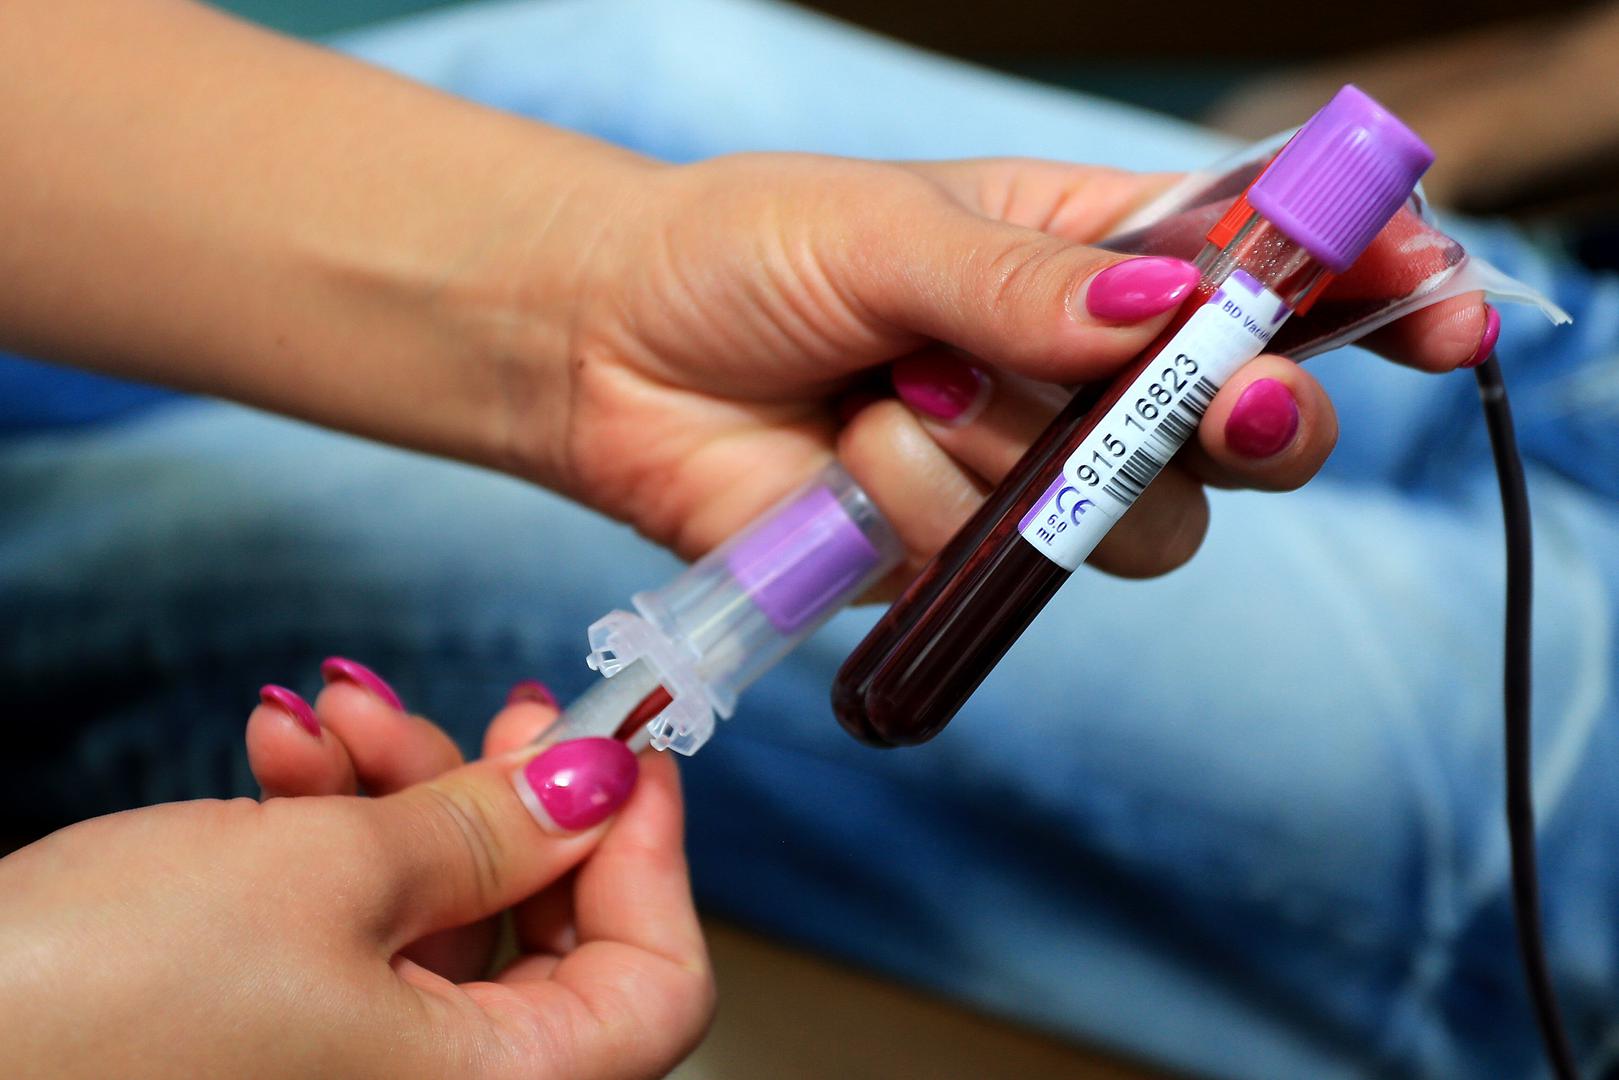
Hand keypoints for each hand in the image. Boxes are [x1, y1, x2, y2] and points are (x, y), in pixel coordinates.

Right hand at [0, 664, 711, 1079]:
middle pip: (553, 941)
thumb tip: (598, 784)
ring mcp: (355, 1075)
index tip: (623, 746)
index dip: (651, 854)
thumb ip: (492, 829)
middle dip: (518, 804)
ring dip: (407, 793)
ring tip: (335, 709)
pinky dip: (337, 836)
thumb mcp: (329, 877)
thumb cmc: (94, 1003)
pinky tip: (282, 756)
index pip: (656, 988)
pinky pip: (359, 929)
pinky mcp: (282, 1037)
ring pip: (449, 916)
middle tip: (504, 711)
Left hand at [511, 153, 1492, 580]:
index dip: (1362, 290)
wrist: (607, 352)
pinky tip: (844, 452)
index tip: (1438, 303)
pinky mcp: (951, 558)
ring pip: (1128, 519)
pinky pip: (995, 565)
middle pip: (1237, 429)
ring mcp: (1018, 478)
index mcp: (1085, 257)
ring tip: (894, 389)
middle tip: (1226, 403)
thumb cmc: (741, 254)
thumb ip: (1032, 286)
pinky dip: (917, 507)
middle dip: (1243, 419)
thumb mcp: (890, 233)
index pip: (1257, 273)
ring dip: (1010, 458)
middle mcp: (1073, 376)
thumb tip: (1176, 311)